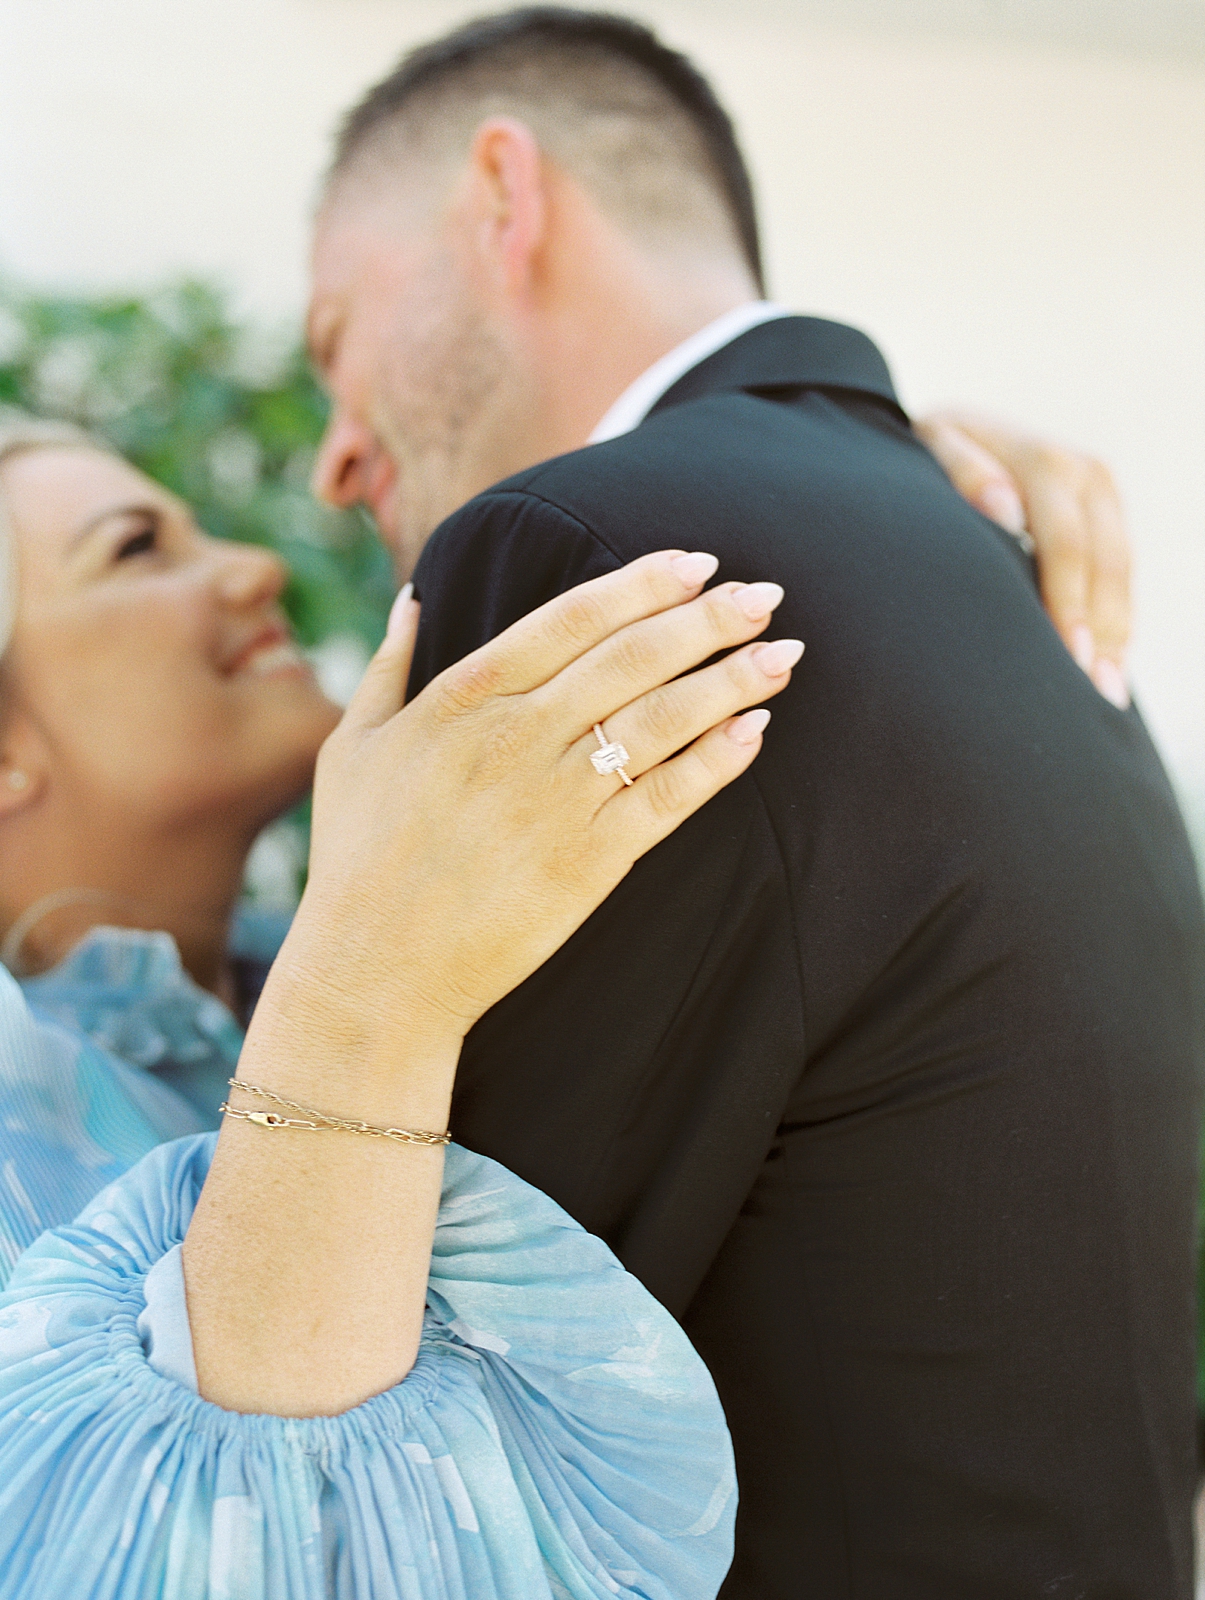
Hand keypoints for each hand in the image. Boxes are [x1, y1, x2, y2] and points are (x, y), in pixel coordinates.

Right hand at [301, 549, 799, 1052]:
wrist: (376, 971)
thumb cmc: (358, 858)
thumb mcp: (353, 747)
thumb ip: (388, 666)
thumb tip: (414, 598)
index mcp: (464, 698)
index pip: (572, 617)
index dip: (642, 583)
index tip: (697, 561)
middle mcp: (517, 736)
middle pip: (633, 656)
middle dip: (708, 618)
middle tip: (766, 592)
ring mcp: (557, 799)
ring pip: (661, 720)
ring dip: (731, 680)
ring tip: (786, 652)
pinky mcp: (588, 862)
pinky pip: (667, 798)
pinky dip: (716, 761)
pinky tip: (756, 730)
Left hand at [915, 411, 1131, 708]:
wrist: (953, 431)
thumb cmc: (928, 455)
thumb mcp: (932, 452)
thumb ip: (962, 475)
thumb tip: (1006, 512)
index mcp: (1044, 460)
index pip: (1065, 544)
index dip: (1069, 602)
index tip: (1069, 657)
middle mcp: (1084, 472)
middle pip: (1106, 564)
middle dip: (1103, 632)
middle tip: (1096, 695)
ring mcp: (1102, 494)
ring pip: (1122, 574)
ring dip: (1117, 636)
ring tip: (1105, 696)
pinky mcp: (1107, 515)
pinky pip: (1120, 575)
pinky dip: (1115, 621)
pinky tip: (1105, 667)